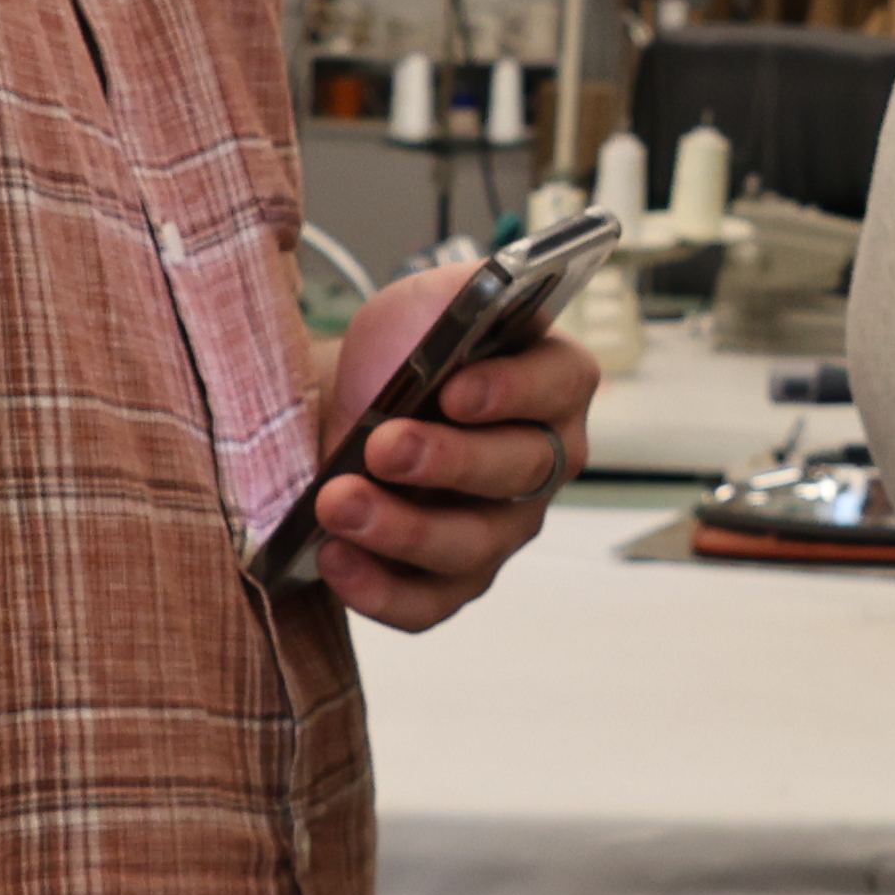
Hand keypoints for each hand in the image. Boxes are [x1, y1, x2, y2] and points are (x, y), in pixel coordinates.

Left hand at [300, 261, 599, 631]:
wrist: (342, 409)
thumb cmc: (397, 355)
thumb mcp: (427, 303)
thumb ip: (465, 290)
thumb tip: (488, 291)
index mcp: (552, 381)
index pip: (558, 385)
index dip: (512, 391)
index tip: (454, 389)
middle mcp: (542, 460)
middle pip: (519, 472)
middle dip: (446, 461)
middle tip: (381, 444)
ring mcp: (502, 528)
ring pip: (473, 545)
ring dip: (401, 529)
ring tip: (338, 503)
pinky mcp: (452, 580)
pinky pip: (430, 604)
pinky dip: (381, 590)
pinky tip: (336, 559)